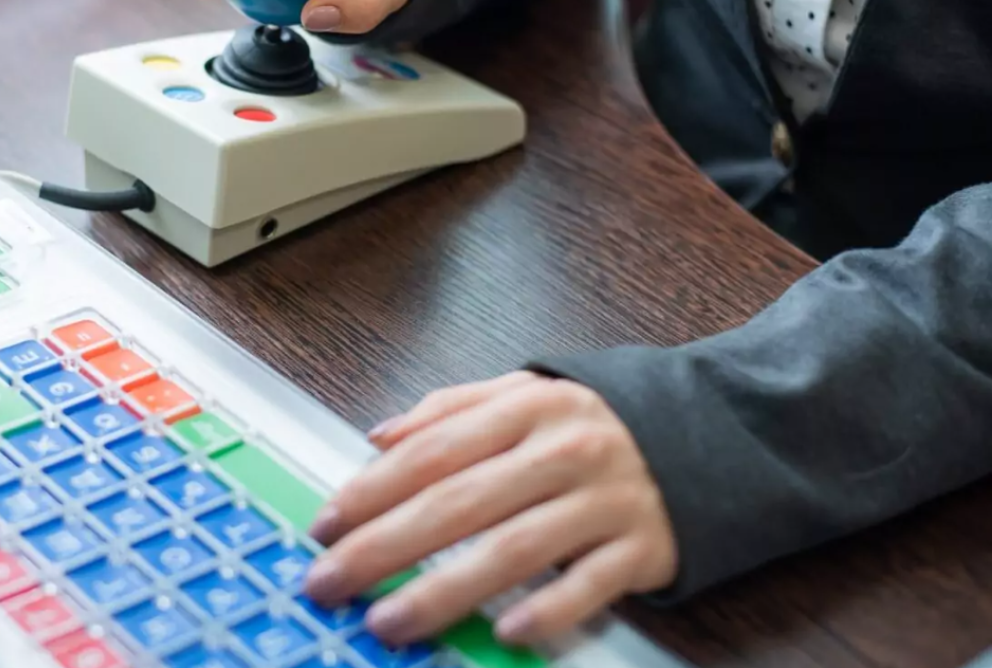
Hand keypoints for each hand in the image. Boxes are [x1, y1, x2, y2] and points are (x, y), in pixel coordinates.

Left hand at [303, 372, 677, 646]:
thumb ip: (448, 408)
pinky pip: (588, 586)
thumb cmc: (587, 423)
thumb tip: (378, 436)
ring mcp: (603, 500)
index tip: (325, 525)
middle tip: (330, 581)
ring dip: (443, 591)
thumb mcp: (521, 394)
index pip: (432, 450)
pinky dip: (548, 611)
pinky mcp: (640, 548)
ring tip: (388, 621)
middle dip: (384, 546)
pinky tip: (506, 633)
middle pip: (459, 503)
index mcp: (525, 408)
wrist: (702, 437)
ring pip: (512, 550)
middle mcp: (561, 451)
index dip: (371, 489)